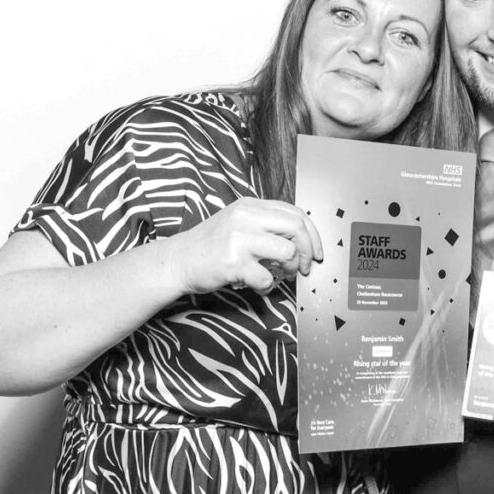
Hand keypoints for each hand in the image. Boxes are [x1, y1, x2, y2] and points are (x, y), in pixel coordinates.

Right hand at [165, 198, 323, 294]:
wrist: (177, 261)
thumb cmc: (211, 245)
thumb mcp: (238, 222)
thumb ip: (266, 224)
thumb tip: (303, 239)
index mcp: (250, 205)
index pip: (296, 213)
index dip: (313, 235)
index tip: (316, 252)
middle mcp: (246, 217)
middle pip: (297, 228)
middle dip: (308, 252)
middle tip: (304, 268)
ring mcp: (239, 239)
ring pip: (287, 252)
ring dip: (290, 270)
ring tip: (281, 276)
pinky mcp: (232, 263)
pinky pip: (267, 278)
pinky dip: (268, 287)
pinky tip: (259, 286)